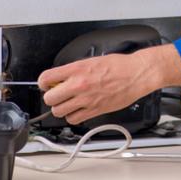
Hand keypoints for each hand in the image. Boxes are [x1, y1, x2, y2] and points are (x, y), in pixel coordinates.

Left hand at [39, 45, 180, 125]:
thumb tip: (61, 78)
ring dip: (62, 108)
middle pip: (50, 98)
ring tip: (69, 103)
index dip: (43, 83)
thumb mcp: (92, 60)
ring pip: (59, 111)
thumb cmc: (119, 65)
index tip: (46, 84)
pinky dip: (73, 116)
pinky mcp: (94, 110)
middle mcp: (79, 85)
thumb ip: (75, 70)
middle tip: (58, 95)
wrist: (136, 74)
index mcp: (77, 69)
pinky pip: (74, 119)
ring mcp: (86, 99)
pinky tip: (79, 110)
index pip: (46, 78)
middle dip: (52, 97)